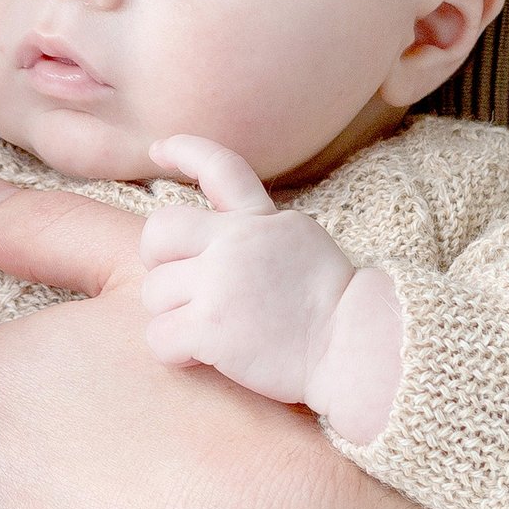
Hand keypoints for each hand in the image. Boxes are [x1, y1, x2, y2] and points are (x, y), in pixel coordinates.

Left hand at [142, 137, 398, 439]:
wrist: (355, 348)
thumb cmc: (333, 307)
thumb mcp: (299, 240)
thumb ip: (257, 229)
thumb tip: (217, 233)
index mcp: (259, 220)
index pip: (218, 167)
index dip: (183, 151)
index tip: (157, 150)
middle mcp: (233, 243)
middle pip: (159, 232)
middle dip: (159, 262)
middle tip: (181, 288)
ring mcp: (219, 283)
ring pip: (154, 292)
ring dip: (173, 316)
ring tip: (210, 333)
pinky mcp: (210, 328)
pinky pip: (158, 336)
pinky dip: (173, 352)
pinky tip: (202, 357)